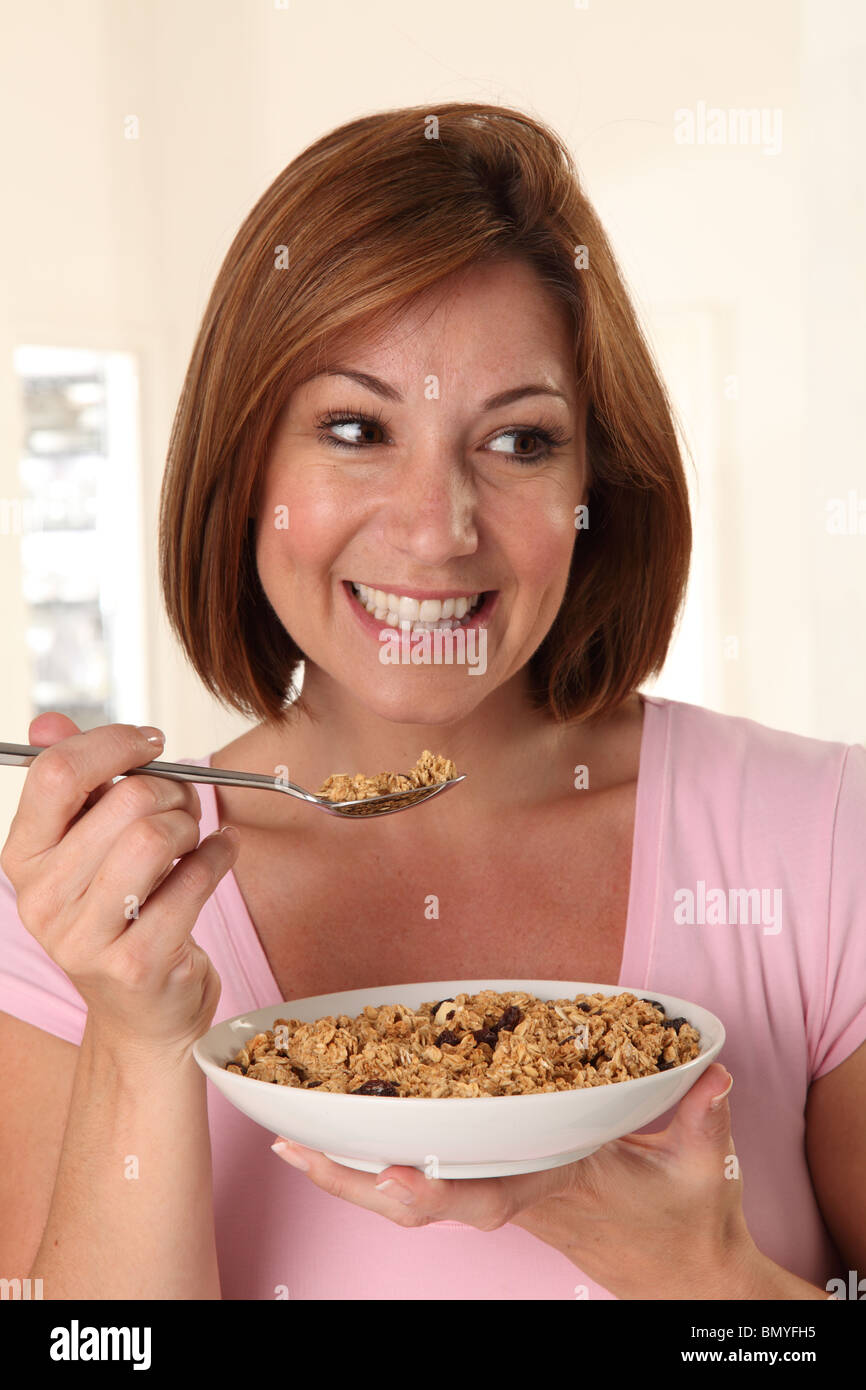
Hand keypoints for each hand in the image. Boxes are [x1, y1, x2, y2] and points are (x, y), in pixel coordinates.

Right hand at [0, 711, 238, 1057]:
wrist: (144, 1013)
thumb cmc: (122, 914)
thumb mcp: (86, 847)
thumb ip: (74, 782)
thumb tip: (49, 721)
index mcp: (23, 858)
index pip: (56, 773)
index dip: (114, 743)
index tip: (152, 743)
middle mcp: (43, 900)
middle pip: (123, 800)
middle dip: (172, 790)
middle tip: (186, 802)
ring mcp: (85, 938)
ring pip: (155, 836)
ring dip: (192, 823)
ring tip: (195, 835)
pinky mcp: (136, 964)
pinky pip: (192, 882)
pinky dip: (219, 856)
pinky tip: (222, 854)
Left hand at [271, 1062, 761, 1298]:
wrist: (678, 1266)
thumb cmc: (684, 1218)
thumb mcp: (701, 1169)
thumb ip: (698, 1117)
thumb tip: (707, 1072)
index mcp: (555, 1186)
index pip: (492, 1195)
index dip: (440, 1189)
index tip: (395, 1175)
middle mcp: (516, 1188)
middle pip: (426, 1198)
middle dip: (355, 1181)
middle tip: (291, 1148)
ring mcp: (502, 1185)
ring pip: (417, 1187)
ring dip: (351, 1167)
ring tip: (288, 1136)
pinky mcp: (498, 1176)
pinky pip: (432, 1170)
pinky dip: (383, 1153)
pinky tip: (340, 1127)